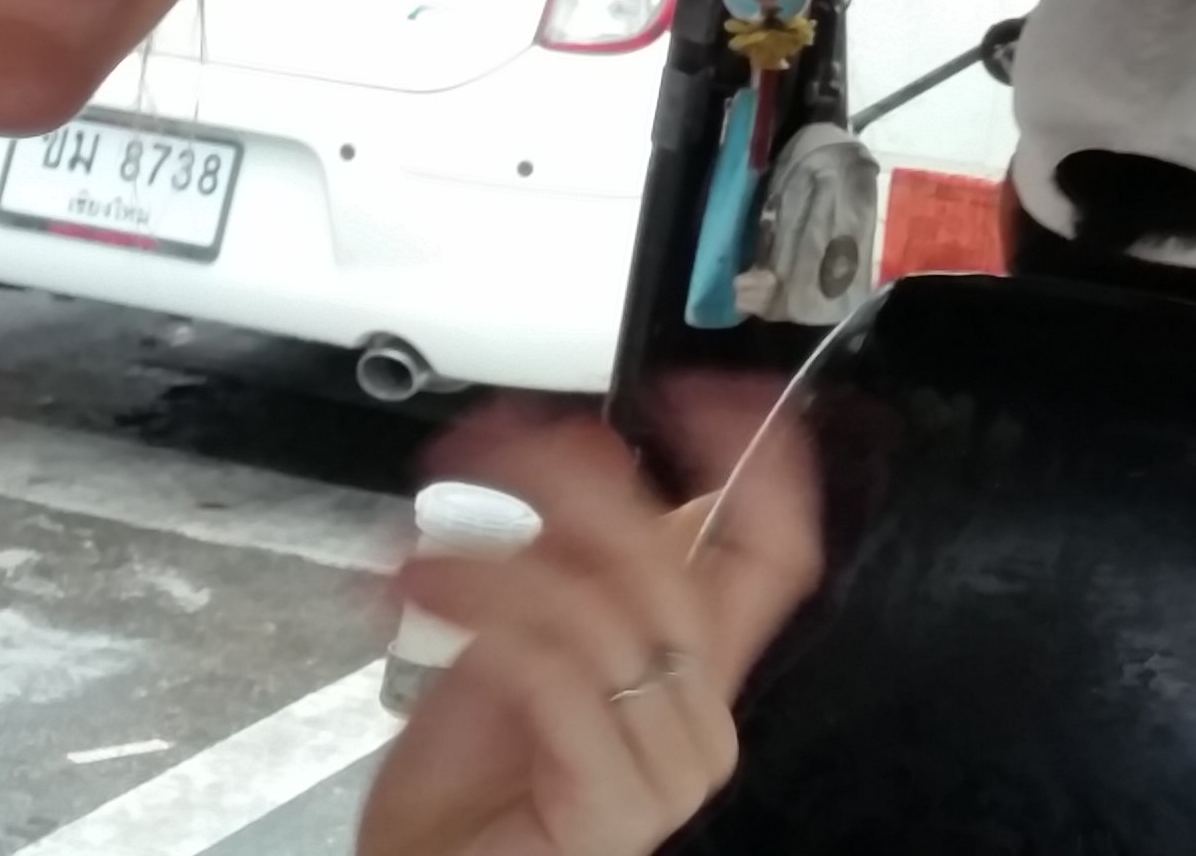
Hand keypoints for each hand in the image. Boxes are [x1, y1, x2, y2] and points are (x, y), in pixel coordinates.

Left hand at [356, 397, 821, 855]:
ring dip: (499, 564)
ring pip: (607, 612)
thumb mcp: (512, 640)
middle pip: (672, 561)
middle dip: (571, 487)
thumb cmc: (465, 785)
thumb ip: (561, 558)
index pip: (774, 553)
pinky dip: (492, 627)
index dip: (759, 462)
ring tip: (421, 562)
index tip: (698, 390)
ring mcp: (670, 767)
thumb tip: (583, 445)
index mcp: (689, 664)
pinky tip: (429, 610)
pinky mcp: (621, 807)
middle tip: (487, 454)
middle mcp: (699, 712)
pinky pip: (567, 679)